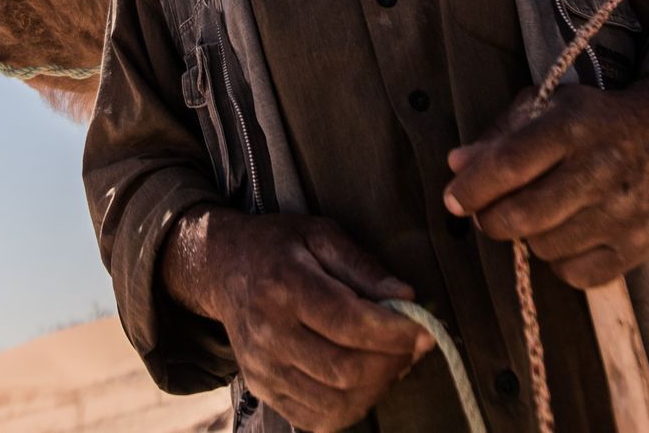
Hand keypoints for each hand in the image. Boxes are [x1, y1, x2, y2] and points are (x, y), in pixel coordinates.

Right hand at [167, 209, 432, 430]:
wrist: (223, 268)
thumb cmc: (279, 246)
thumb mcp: (321, 235)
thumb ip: (364, 267)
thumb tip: (408, 297)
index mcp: (284, 287)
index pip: (349, 323)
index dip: (394, 333)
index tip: (424, 329)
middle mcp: (268, 334)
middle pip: (344, 369)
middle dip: (392, 363)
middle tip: (414, 345)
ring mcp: (263, 368)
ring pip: (334, 401)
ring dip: (377, 388)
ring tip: (393, 362)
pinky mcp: (262, 390)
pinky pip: (316, 419)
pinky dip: (351, 408)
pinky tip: (366, 381)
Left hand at [441, 71, 648, 288]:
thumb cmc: (593, 121)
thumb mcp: (546, 108)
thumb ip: (498, 136)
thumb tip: (457, 167)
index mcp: (573, 126)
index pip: (509, 164)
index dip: (472, 189)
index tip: (454, 200)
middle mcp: (601, 168)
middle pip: (523, 216)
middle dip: (492, 221)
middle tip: (490, 214)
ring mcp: (623, 211)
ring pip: (545, 248)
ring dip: (530, 238)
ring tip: (542, 215)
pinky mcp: (638, 245)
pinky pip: (575, 274)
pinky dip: (562, 261)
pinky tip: (569, 234)